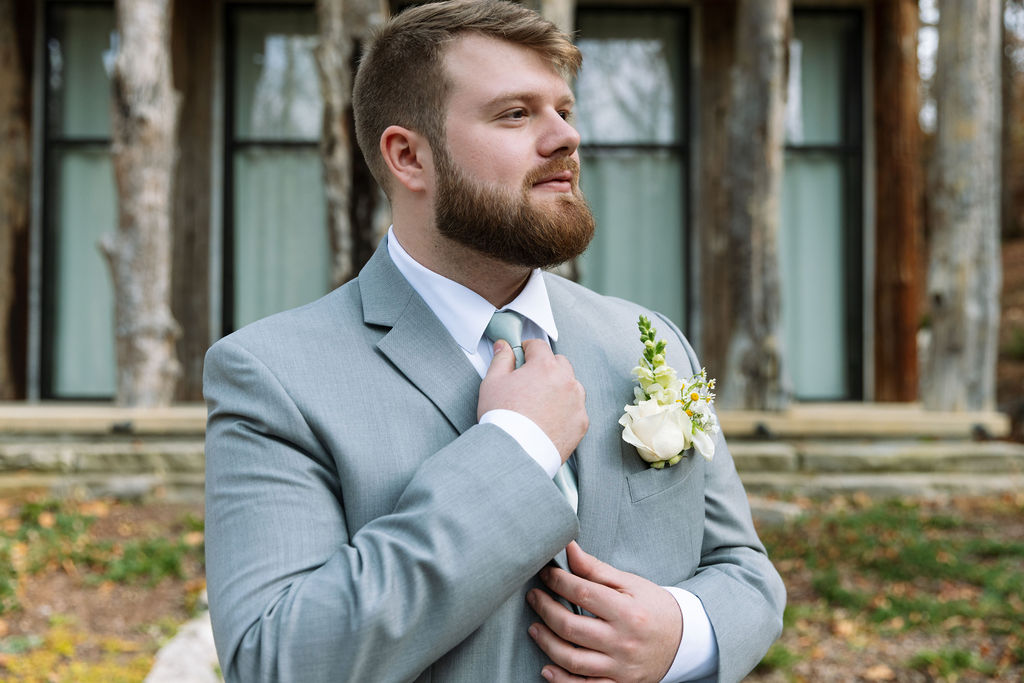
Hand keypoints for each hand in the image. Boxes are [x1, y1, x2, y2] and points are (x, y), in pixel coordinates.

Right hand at [478, 339, 587, 461]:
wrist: (515, 453)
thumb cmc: (503, 418)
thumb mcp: (493, 383)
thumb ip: (501, 360)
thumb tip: (504, 347)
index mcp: (545, 367)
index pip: (539, 346)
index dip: (527, 349)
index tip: (523, 355)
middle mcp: (566, 381)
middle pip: (559, 363)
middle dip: (546, 367)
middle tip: (530, 380)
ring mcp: (577, 403)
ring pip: (571, 385)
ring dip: (559, 387)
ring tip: (540, 402)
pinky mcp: (581, 423)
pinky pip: (576, 408)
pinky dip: (566, 410)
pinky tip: (549, 418)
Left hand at [527, 542, 681, 682]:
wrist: (683, 641)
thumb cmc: (653, 607)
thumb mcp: (630, 584)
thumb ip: (596, 569)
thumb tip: (568, 548)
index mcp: (628, 612)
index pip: (583, 593)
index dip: (558, 581)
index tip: (546, 574)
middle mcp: (623, 642)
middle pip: (572, 627)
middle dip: (546, 609)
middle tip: (534, 597)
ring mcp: (620, 667)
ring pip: (572, 660)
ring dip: (546, 643)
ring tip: (534, 627)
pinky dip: (562, 680)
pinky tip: (547, 667)